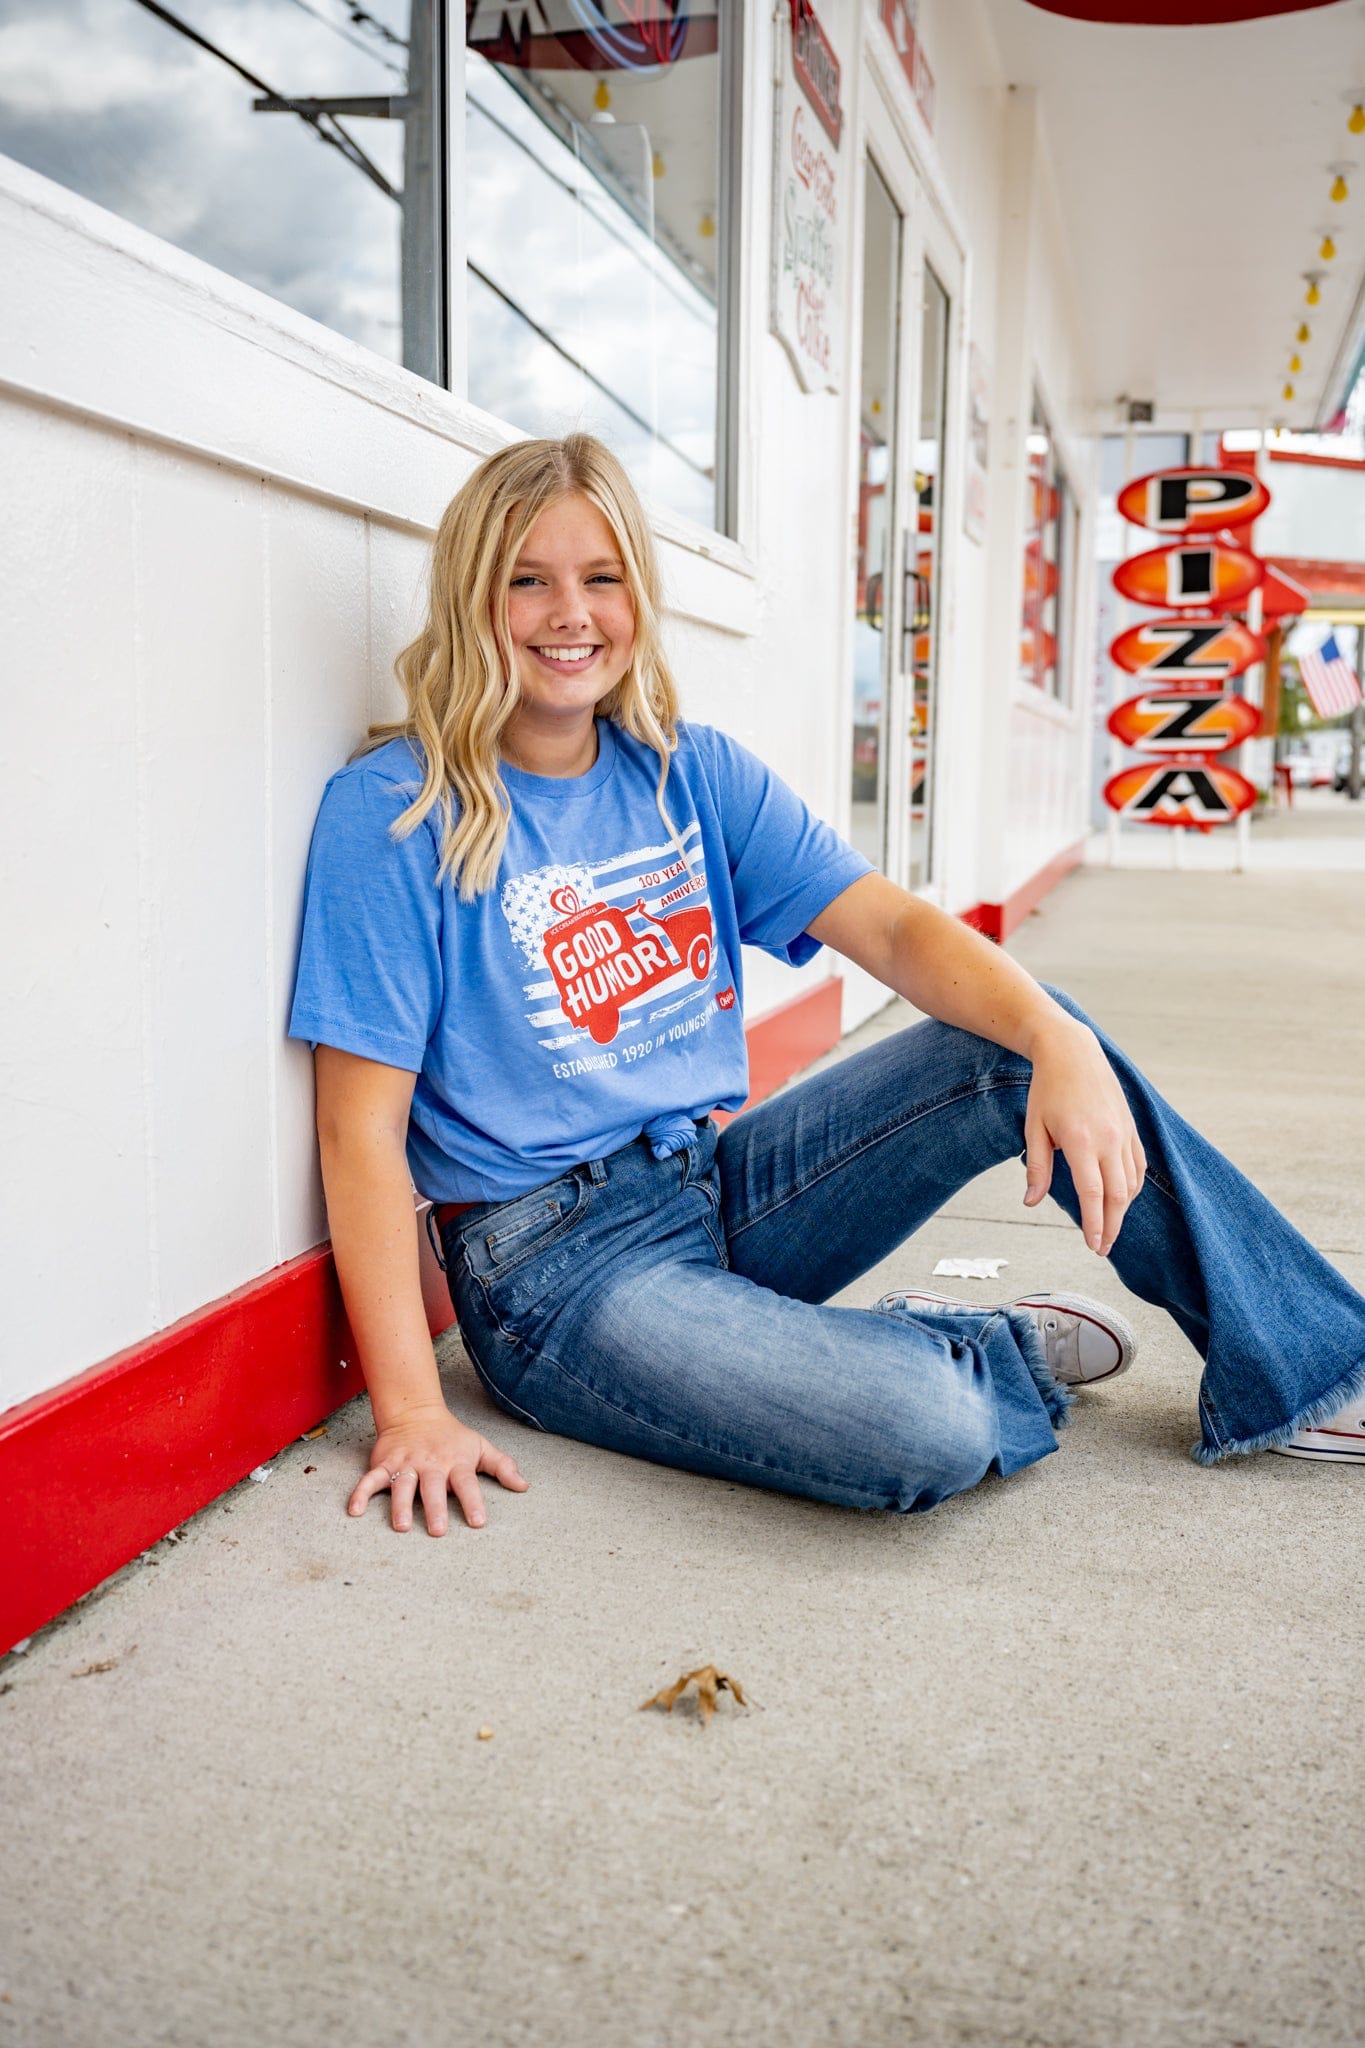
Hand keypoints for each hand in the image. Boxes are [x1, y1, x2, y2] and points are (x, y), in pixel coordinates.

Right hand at [347, 1405, 528, 1534]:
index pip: (467, 1483)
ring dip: (400, 1505)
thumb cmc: (452, 1437)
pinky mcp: (385, 1463)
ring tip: (401, 1526)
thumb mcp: (480, 1447)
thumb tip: (524, 1486)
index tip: (478, 1522)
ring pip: (403, 1484)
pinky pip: (371, 1479)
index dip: (473, 1502)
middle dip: (435, 1509)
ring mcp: (406, 1463)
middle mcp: (431, 1463)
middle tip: (437, 1531)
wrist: (416, 1412)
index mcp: (456, 1462)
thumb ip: (502, 1466)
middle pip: (433, 1487)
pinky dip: (361, 1493)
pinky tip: (355, 1511)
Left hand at [1022, 1018, 1145, 1255]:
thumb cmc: (1048, 1089)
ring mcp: (1124, 1133)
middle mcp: (1109, 1139)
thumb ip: (1037, 1167)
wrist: (1073, 1052)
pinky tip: (1122, 1198)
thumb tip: (1031, 1202)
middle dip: (1112, 1226)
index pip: (1093, 1195)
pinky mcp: (1131, 1127)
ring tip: (1108, 1227)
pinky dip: (1132, 1187)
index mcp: (1082, 1141)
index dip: (1095, 1224)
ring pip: (1131, 1183)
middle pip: (1118, 1196)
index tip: (1094, 1246)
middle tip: (1102, 1248)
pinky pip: (1138, 1166)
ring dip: (1122, 1209)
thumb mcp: (1034, 1128)